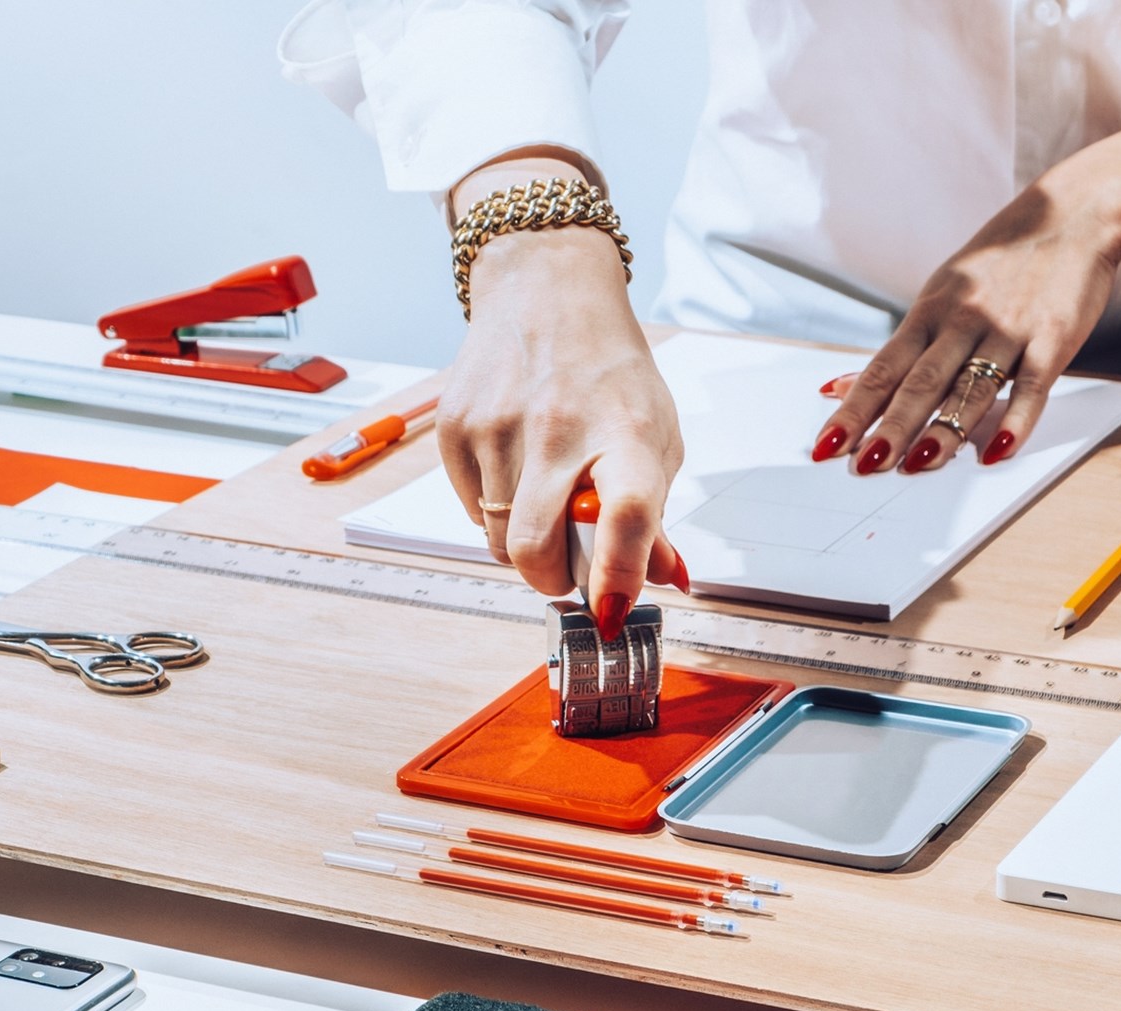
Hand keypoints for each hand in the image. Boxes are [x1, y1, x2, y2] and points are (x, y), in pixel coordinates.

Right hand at [439, 157, 687, 635]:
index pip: (625, 514)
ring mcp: (498, 427)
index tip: (610, 608)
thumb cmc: (607, 370)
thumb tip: (665, 579)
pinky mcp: (455, 427)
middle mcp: (558, 428)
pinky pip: (470, 511)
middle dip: (552, 579)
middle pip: (535, 548)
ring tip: (544, 494)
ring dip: (523, 541)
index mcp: (625, 431)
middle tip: (570, 568)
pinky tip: (514, 466)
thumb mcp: (653, 432)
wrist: (544, 290)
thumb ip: (653, 513)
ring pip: (498, 540)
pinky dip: (492, 510)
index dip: (617, 575)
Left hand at [815, 103, 1120, 472]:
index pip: (882, 369)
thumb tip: (836, 388)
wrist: (1073, 216)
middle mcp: (962, 321)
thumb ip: (898, 348)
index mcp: (929, 312)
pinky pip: (1031, 386)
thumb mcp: (940, 294)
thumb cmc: (999, 265)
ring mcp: (1008, 329)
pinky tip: (996, 453)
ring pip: (970, 387)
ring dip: (945, 428)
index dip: (853, 408)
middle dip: (890, 426)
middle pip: (920, 381)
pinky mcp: (1052, 339)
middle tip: (864, 464)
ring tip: (919, 465)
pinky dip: (1015, 421)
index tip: (826, 444)